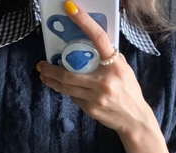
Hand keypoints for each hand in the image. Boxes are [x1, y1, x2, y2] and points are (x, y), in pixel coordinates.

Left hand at [37, 1, 158, 137]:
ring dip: (52, 81)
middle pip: (69, 73)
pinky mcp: (91, 109)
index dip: (84, 21)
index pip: (99, 38)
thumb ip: (109, 58)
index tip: (70, 8)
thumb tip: (90, 43)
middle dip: (51, 69)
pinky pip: (74, 98)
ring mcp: (96, 97)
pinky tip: (66, 89)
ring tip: (44, 76)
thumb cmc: (129, 91)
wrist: (134, 118)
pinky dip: (68, 92)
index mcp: (115, 65)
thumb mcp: (124, 70)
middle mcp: (105, 81)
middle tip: (41, 64)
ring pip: (67, 87)